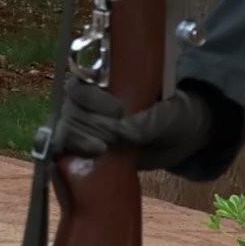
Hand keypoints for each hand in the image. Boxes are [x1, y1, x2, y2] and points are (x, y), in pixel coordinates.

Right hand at [43, 74, 213, 165]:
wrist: (181, 140)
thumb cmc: (176, 116)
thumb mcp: (170, 115)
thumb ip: (148, 122)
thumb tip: (121, 132)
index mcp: (107, 84)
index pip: (81, 85)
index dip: (92, 98)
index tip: (118, 110)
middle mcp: (89, 104)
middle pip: (70, 110)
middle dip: (87, 125)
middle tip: (110, 139)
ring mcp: (86, 128)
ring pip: (64, 130)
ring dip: (78, 141)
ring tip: (101, 150)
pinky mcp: (85, 151)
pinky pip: (63, 151)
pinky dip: (63, 155)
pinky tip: (75, 162)